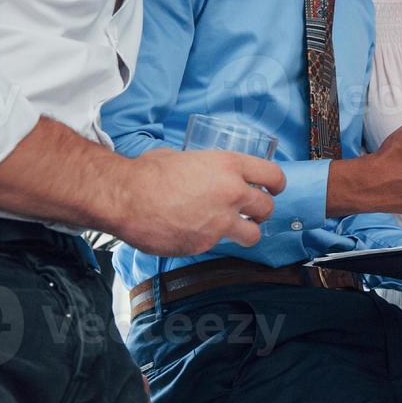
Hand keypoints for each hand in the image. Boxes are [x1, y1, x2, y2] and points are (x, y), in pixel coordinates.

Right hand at [112, 148, 284, 256]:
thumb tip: (203, 173)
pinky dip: (211, 241)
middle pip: (267, 207)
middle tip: (252, 212)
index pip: (273, 175)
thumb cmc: (147, 173)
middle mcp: (232, 193)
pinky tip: (195, 233)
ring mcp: (221, 221)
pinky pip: (219, 245)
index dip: (276, 184)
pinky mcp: (206, 243)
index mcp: (229, 166)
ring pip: (253, 234)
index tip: (274, 189)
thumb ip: (204, 168)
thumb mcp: (184, 157)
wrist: (125, 198)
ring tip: (234, 230)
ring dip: (246, 232)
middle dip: (261, 211)